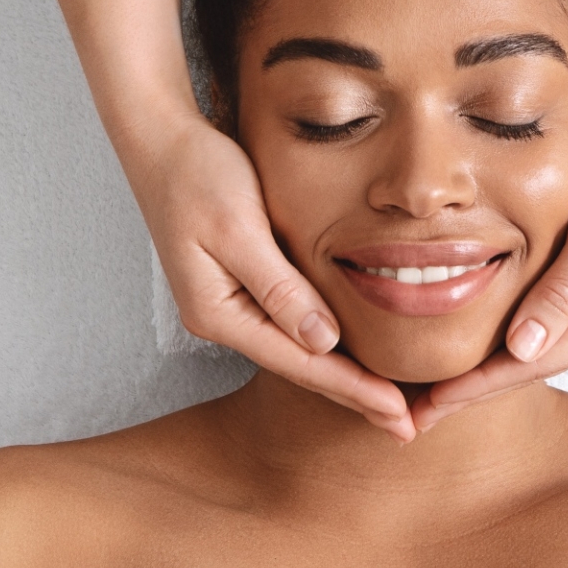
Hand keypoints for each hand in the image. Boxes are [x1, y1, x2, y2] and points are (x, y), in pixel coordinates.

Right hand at [126, 114, 416, 440]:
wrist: (161, 141)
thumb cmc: (197, 175)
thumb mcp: (239, 228)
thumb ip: (280, 289)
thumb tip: (322, 342)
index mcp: (219, 313)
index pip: (300, 363)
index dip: (353, 389)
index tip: (397, 414)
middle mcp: (223, 318)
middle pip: (301, 368)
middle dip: (354, 397)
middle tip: (406, 427)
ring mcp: (230, 303)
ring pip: (299, 350)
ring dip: (344, 376)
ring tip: (389, 402)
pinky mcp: (242, 282)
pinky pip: (293, 324)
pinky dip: (327, 344)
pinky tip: (352, 354)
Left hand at [412, 109, 567, 429]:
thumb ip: (561, 292)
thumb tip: (520, 350)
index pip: (538, 362)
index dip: (482, 384)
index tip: (434, 405)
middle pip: (532, 361)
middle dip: (477, 386)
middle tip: (418, 415)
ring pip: (532, 340)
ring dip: (485, 362)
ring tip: (434, 388)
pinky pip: (536, 311)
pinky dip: (500, 326)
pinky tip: (469, 337)